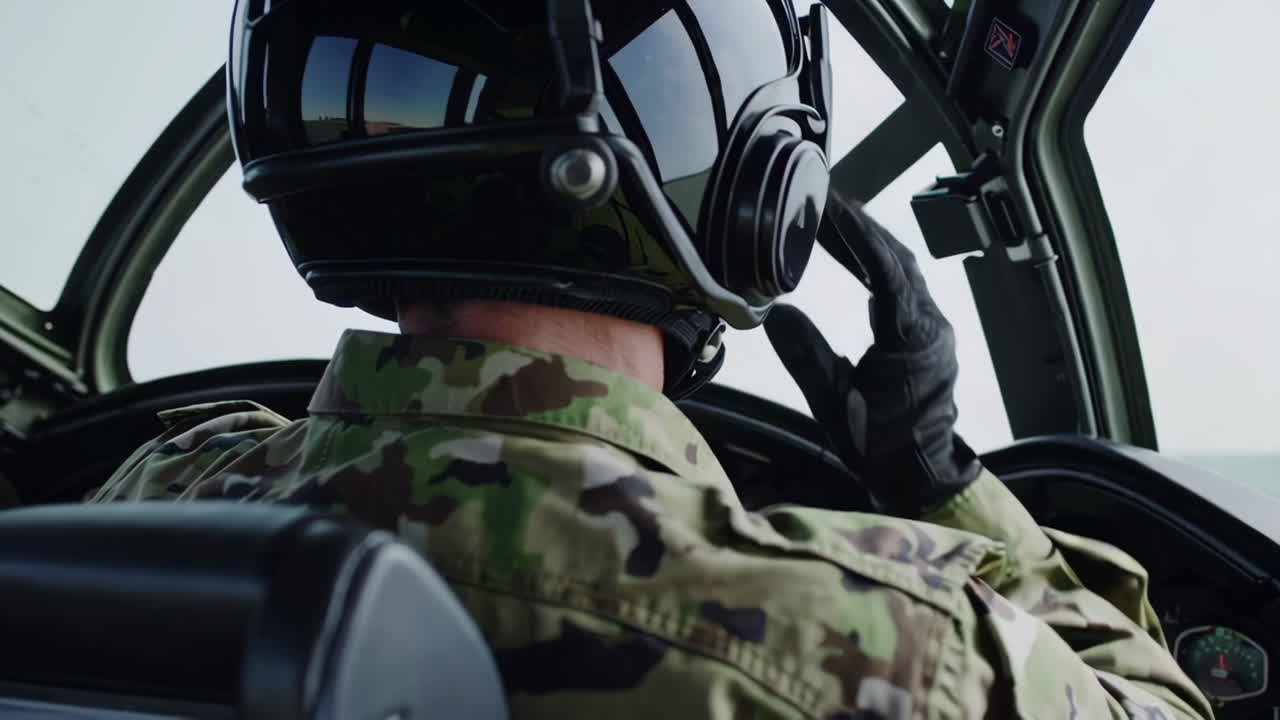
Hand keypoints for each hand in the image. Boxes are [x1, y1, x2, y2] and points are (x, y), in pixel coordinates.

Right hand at [764, 192, 979, 515]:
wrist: (922, 477)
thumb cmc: (881, 447)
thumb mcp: (833, 405)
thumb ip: (805, 356)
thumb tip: (776, 313)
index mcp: (911, 336)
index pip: (885, 269)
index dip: (857, 234)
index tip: (829, 206)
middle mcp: (929, 325)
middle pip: (896, 259)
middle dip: (859, 226)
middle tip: (822, 200)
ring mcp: (932, 329)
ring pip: (902, 270)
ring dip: (867, 243)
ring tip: (830, 222)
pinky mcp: (926, 337)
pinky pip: (902, 288)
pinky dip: (875, 266)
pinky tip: (852, 260)